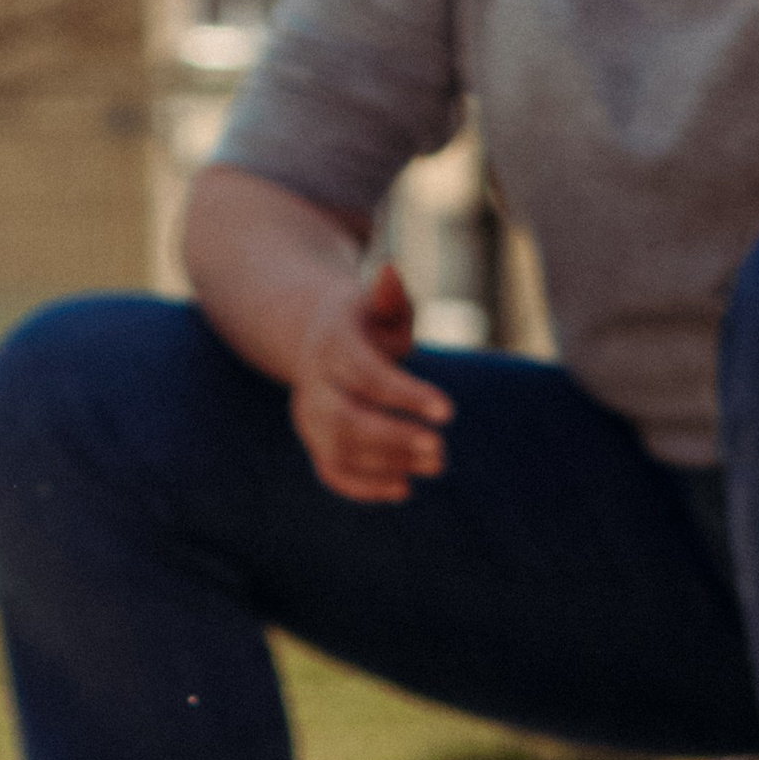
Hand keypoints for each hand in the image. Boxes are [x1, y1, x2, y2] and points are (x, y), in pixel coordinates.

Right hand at [286, 264, 452, 503]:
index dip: (405, 395)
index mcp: (332, 344)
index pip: (365, 374)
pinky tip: (403, 487)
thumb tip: (390, 272)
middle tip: (441, 452)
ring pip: (339, 451)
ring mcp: (310, 417)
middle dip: (393, 440)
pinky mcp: (315, 442)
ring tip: (435, 464)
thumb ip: (389, 294)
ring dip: (389, 464)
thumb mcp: (379, 301)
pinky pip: (332, 473)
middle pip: (345, 421)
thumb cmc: (366, 320)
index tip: (448, 412)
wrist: (320, 338)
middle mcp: (313, 383)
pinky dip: (365, 487)